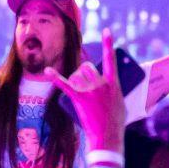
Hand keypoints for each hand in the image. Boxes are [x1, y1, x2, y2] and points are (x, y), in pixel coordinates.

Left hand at [45, 30, 127, 152]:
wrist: (108, 136)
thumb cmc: (116, 122)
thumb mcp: (120, 102)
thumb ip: (113, 90)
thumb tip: (105, 85)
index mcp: (113, 84)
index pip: (111, 59)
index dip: (108, 43)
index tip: (107, 31)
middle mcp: (101, 84)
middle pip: (88, 67)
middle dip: (84, 72)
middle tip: (86, 84)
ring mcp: (89, 91)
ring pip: (77, 74)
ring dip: (76, 79)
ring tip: (80, 90)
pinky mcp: (79, 99)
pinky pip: (65, 84)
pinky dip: (55, 77)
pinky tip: (48, 70)